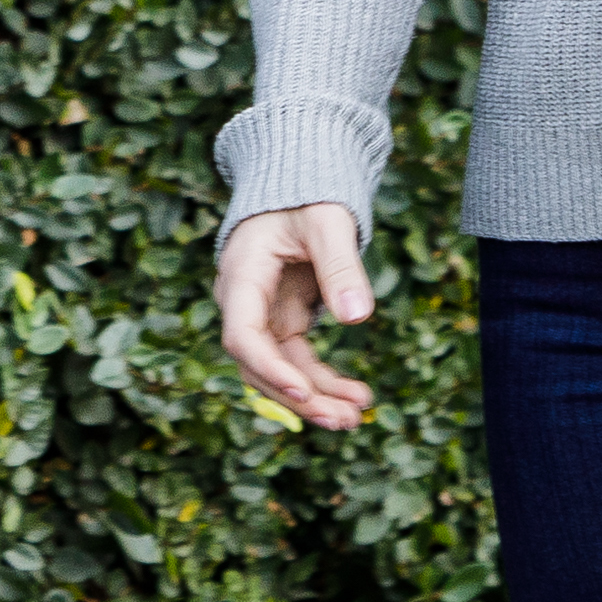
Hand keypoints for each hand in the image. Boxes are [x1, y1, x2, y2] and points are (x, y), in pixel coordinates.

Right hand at [217, 205, 376, 429]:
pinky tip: (355, 396)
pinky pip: (299, 361)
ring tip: (358, 415)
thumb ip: (340, 265)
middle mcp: (245, 301)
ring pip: (282, 369)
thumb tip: (357, 317)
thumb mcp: (327, 222)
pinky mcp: (285, 318)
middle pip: (260, 364)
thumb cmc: (308, 194)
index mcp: (243, 274)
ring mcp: (264, 313)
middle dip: (300, 397)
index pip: (243, 334)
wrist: (300, 182)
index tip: (305, 393)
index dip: (270, 368)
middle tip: (344, 419)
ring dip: (317, 397)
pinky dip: (324, 381)